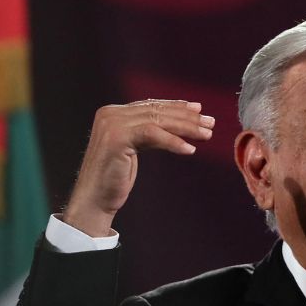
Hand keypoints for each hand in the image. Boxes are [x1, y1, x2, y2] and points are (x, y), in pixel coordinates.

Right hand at [63, 99, 214, 236]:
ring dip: (186, 127)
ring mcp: (112, 124)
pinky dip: (173, 141)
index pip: (151, 105)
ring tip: (206, 134)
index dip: (177, 106)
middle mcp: (111, 114)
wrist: (94, 199)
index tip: (199, 109)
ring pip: (157, 120)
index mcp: (114, 113)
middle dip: (187, 117)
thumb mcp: (135, 149)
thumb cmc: (116, 178)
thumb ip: (149, 133)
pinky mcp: (117, 138)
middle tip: (210, 123)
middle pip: (157, 111)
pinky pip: (152, 134)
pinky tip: (190, 149)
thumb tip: (177, 126)